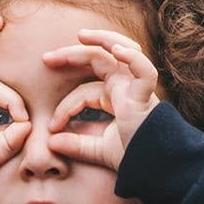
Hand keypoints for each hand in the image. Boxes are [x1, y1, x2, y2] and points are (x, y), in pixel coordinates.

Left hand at [42, 29, 160, 170]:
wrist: (156, 168)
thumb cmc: (134, 156)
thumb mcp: (99, 151)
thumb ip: (77, 146)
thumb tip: (51, 143)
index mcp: (115, 97)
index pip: (83, 91)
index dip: (65, 107)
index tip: (51, 127)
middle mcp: (125, 87)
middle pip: (98, 60)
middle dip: (72, 55)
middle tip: (46, 59)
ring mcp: (136, 87)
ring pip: (121, 51)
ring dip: (102, 39)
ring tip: (81, 35)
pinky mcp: (145, 94)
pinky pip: (143, 70)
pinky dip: (132, 58)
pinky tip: (116, 50)